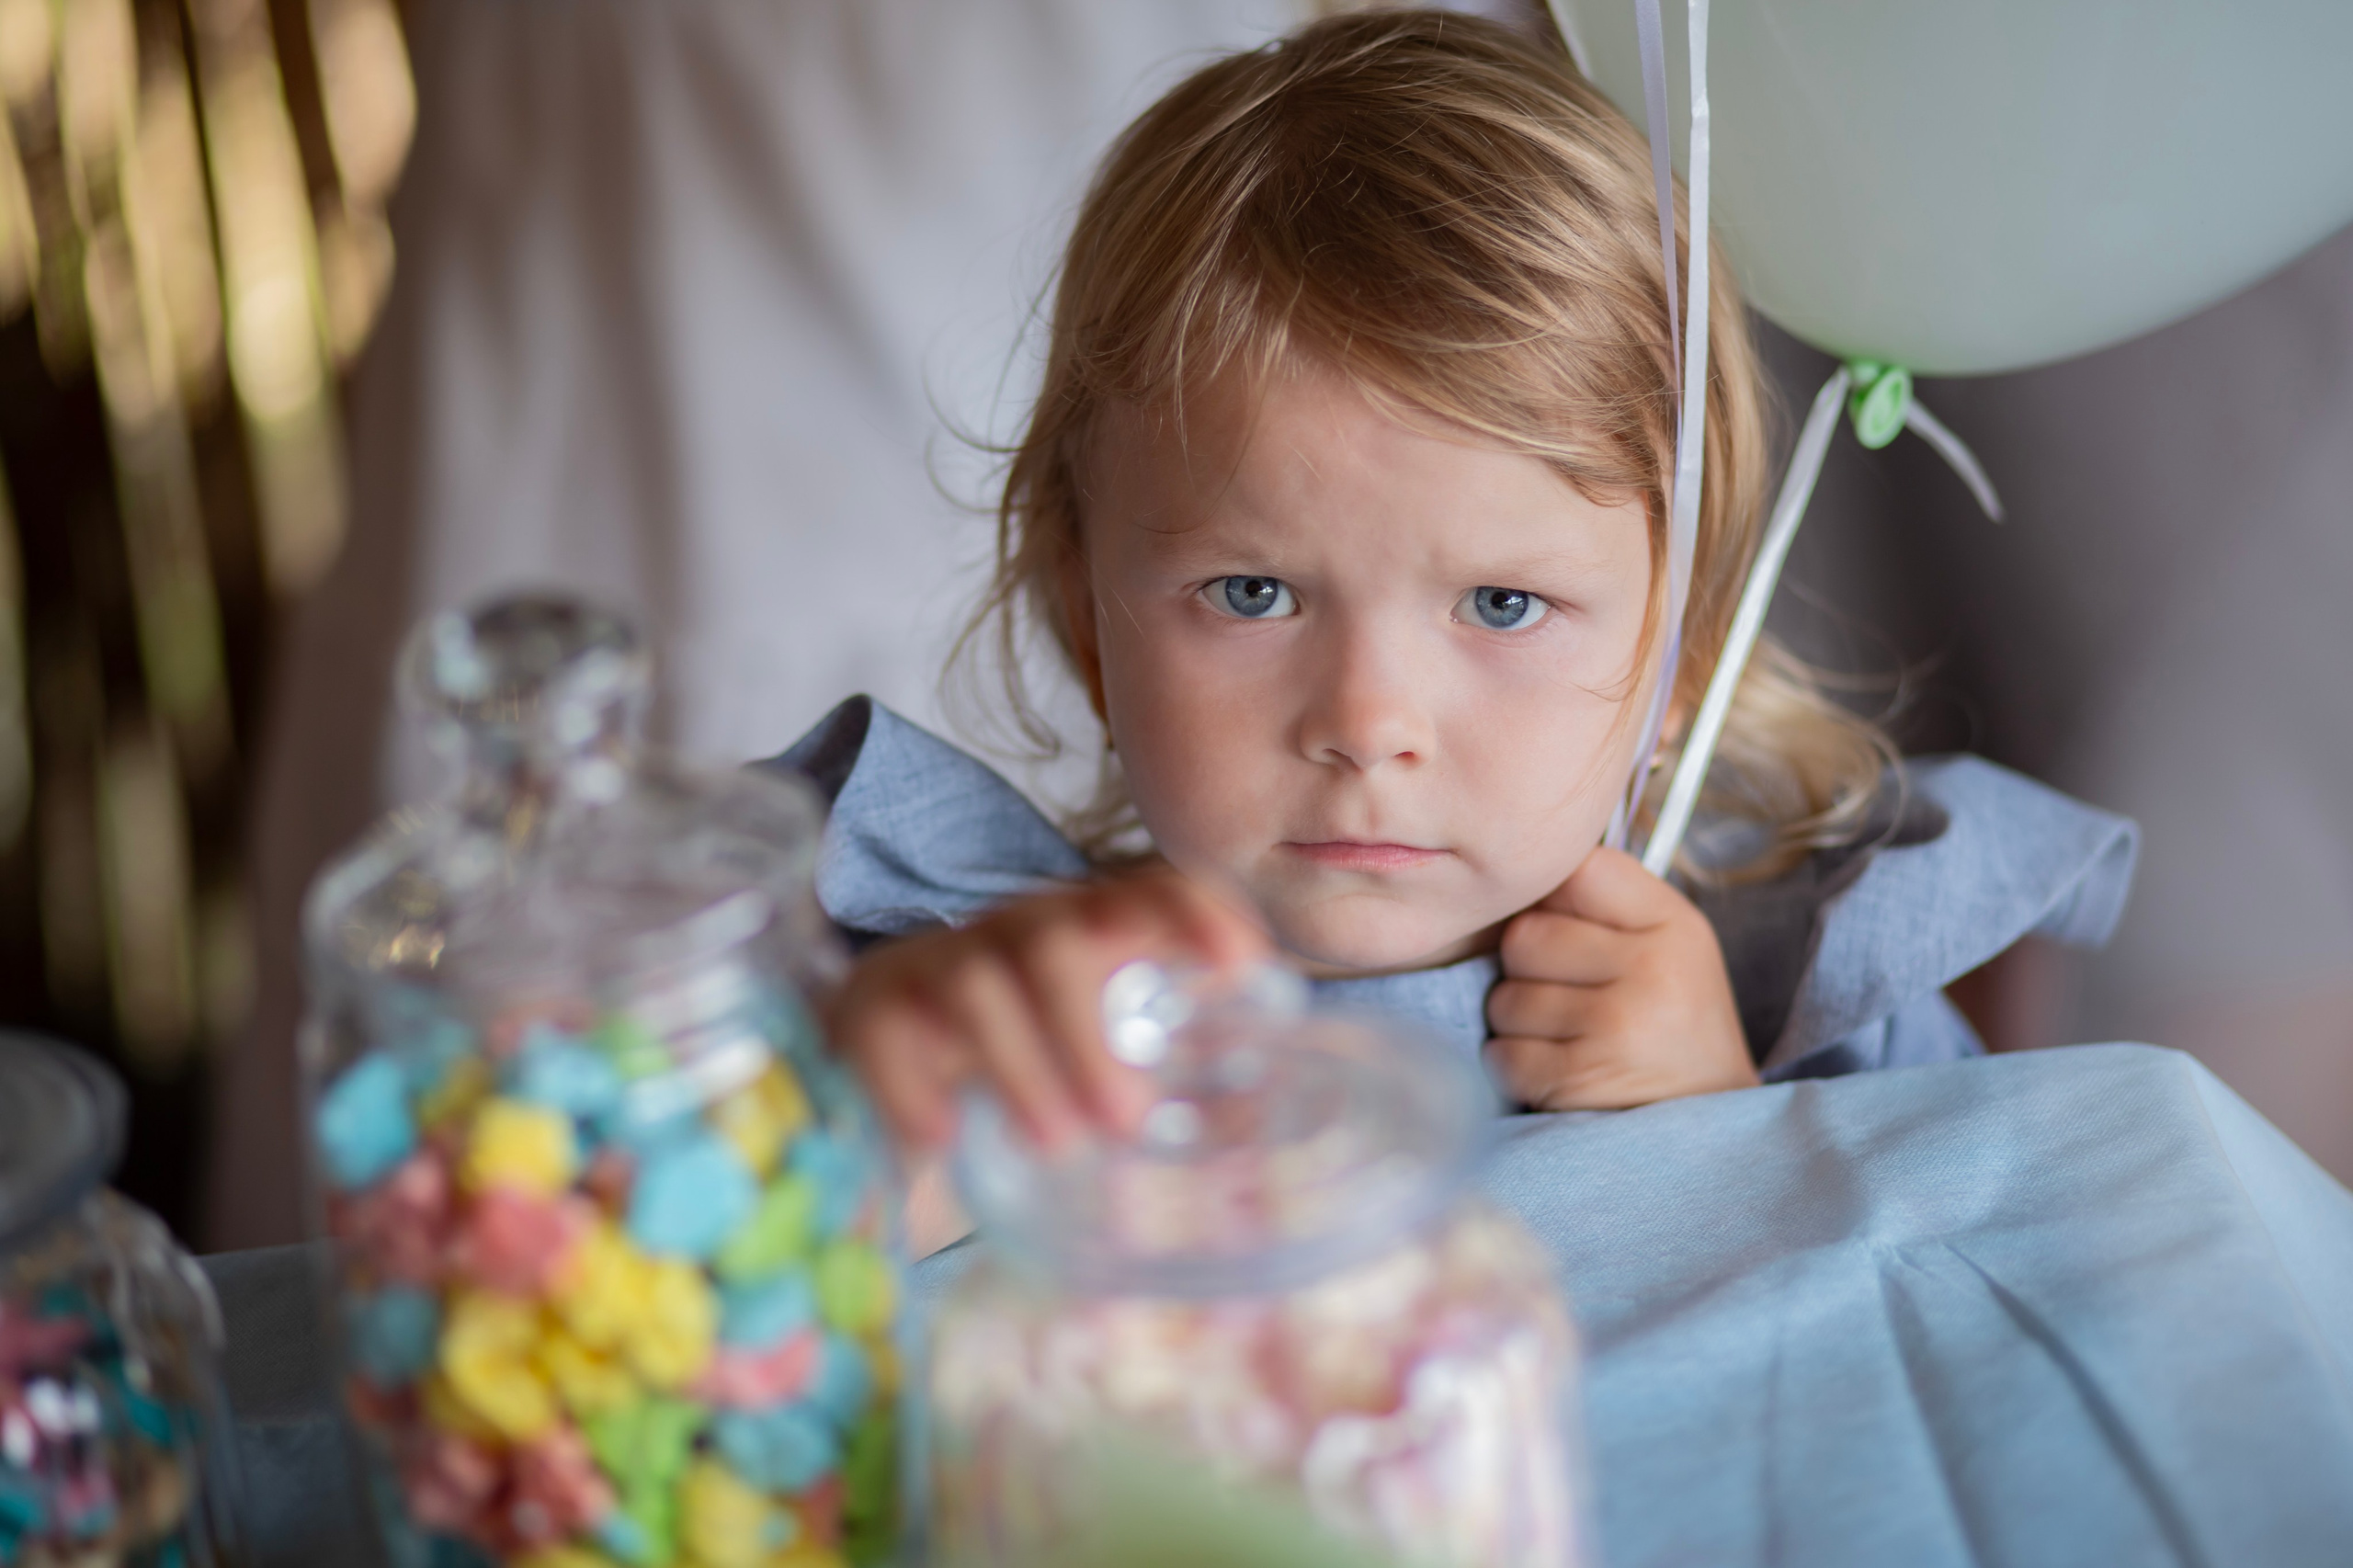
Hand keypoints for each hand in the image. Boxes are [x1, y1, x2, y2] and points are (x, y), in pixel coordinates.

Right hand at [826, 866, 1266, 1154]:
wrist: (878, 1084)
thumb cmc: (1020, 1078)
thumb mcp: (1096, 1072)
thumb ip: (1171, 1092)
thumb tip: (1269, 1140)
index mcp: (1087, 939)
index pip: (1147, 892)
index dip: (1195, 913)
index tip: (1244, 966)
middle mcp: (1014, 938)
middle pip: (1055, 943)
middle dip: (1093, 1030)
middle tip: (1128, 1122)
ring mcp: (935, 969)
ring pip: (978, 986)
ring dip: (1023, 1066)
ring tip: (1056, 1146)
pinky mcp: (866, 1013)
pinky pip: (889, 1032)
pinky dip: (916, 1084)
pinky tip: (942, 1137)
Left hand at [1484, 846, 1755, 1110]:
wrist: (1711, 1123)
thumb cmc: (1672, 1021)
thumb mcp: (1668, 944)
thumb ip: (1604, 903)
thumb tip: (1523, 880)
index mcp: (1673, 923)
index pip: (1577, 871)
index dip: (1553, 899)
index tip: (1567, 927)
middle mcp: (1651, 968)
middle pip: (1524, 936)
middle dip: (1526, 968)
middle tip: (1563, 992)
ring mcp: (1616, 1025)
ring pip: (1503, 998)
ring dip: (1517, 1022)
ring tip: (1565, 1035)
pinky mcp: (1579, 1079)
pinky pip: (1502, 1053)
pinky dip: (1514, 1065)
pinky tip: (1555, 1069)